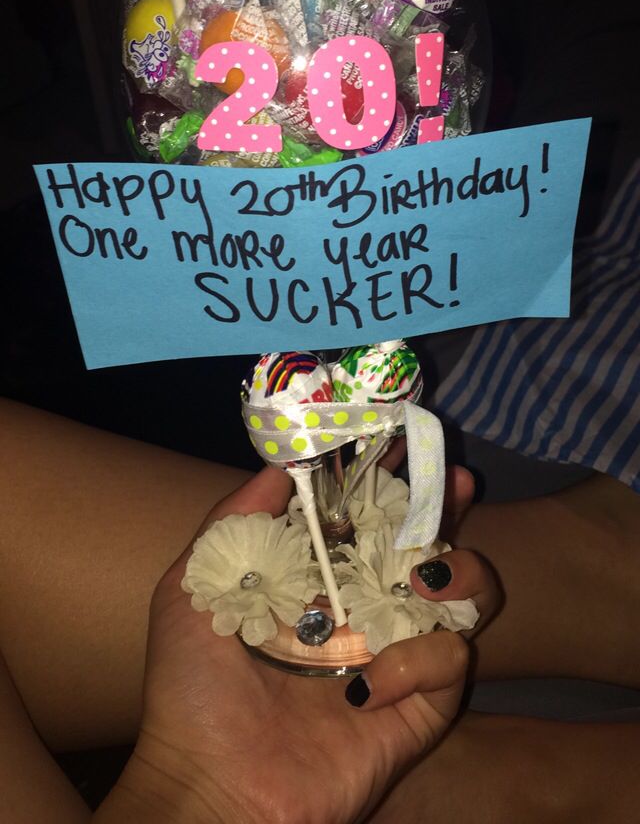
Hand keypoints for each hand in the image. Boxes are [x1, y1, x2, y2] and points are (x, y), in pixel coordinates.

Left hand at [109, 469, 498, 823]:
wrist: (213, 788)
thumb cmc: (194, 688)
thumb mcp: (194, 586)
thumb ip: (235, 519)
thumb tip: (279, 460)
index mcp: (318, 581)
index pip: (366, 517)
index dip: (389, 478)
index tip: (404, 440)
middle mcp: (365, 610)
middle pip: (427, 542)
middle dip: (447, 505)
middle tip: (455, 479)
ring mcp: (398, 656)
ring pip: (464, 595)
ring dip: (457, 571)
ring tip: (423, 573)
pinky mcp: (422, 706)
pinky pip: (450, 658)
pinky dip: (416, 659)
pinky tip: (364, 686)